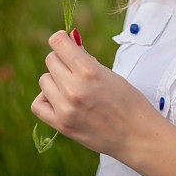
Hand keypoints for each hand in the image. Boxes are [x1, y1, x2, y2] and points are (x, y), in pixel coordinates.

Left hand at [31, 30, 159, 164]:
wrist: (137, 136)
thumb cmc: (129, 101)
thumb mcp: (110, 74)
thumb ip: (87, 60)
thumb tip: (69, 42)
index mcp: (89, 71)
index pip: (58, 42)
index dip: (61, 39)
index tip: (66, 42)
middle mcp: (74, 88)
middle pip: (50, 60)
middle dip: (62, 60)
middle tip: (75, 68)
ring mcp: (66, 108)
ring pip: (43, 80)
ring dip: (54, 79)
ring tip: (70, 86)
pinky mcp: (62, 125)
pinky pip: (38, 105)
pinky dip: (45, 98)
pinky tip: (58, 99)